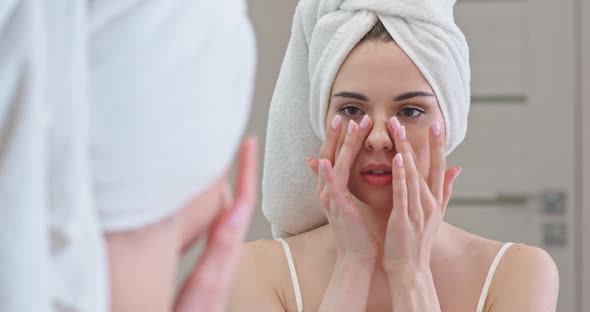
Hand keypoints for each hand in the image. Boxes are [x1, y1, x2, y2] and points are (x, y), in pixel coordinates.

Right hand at [174, 137, 257, 311]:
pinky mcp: (208, 262)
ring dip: (232, 185)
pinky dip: (218, 205)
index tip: (249, 141)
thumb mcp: (208, 281)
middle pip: (238, 201)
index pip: (241, 202)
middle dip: (241, 171)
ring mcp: (217, 255)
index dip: (246, 170)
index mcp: (226, 249)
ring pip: (228, 211)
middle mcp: (224, 249)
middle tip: (240, 142)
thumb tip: (237, 210)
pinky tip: (210, 201)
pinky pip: (217, 226)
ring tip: (227, 161)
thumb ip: (221, 248)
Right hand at [308, 115, 378, 263]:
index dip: (339, 137)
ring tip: (350, 124)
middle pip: (329, 155)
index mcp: (331, 188)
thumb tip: (329, 165)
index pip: (333, 156)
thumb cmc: (359, 231)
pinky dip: (327, 174)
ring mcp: (330, 199)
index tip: (349, 118)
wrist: (359, 257)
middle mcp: (327, 190)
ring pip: (333, 165)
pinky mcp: (338, 209)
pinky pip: (331, 188)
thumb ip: (342, 182)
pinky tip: (326, 161)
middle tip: (346, 114)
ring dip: (341, 144)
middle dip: (337, 134)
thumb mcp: (349, 202)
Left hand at [382, 118, 460, 272]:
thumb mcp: (436, 214)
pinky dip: (402, 175)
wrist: (409, 269)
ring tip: (398, 129)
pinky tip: (398, 158)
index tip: (438, 124)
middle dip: (421, 142)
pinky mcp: (404, 218)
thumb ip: (445, 190)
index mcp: (436, 200)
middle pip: (426, 166)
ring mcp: (419, 210)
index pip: (439, 167)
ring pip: (413, 174)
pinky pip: (403, 193)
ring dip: (406, 150)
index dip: (438, 145)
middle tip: (413, 118)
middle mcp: (431, 202)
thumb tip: (457, 168)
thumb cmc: (417, 241)